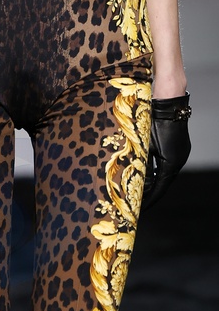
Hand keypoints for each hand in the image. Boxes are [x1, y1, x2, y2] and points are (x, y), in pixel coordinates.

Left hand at [141, 93, 191, 210]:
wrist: (167, 101)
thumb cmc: (151, 120)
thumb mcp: (142, 144)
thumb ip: (139, 162)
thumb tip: (131, 179)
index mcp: (171, 162)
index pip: (159, 188)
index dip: (149, 200)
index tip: (139, 209)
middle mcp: (178, 160)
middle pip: (163, 183)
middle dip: (150, 194)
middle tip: (137, 204)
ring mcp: (180, 153)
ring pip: (164, 174)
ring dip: (153, 183)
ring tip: (140, 193)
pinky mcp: (177, 148)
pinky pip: (166, 165)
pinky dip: (156, 172)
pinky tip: (147, 176)